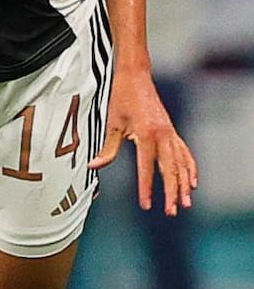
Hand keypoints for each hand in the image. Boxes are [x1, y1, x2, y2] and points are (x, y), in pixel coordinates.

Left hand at [89, 67, 197, 213]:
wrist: (136, 77)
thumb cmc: (122, 98)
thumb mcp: (112, 124)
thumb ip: (107, 149)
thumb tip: (94, 167)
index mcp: (147, 135)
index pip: (147, 169)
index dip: (147, 189)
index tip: (147, 205)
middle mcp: (163, 136)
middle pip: (170, 170)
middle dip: (171, 193)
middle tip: (172, 211)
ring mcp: (171, 133)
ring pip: (181, 164)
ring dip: (183, 185)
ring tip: (186, 203)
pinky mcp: (172, 131)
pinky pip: (185, 153)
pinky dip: (190, 168)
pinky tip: (192, 181)